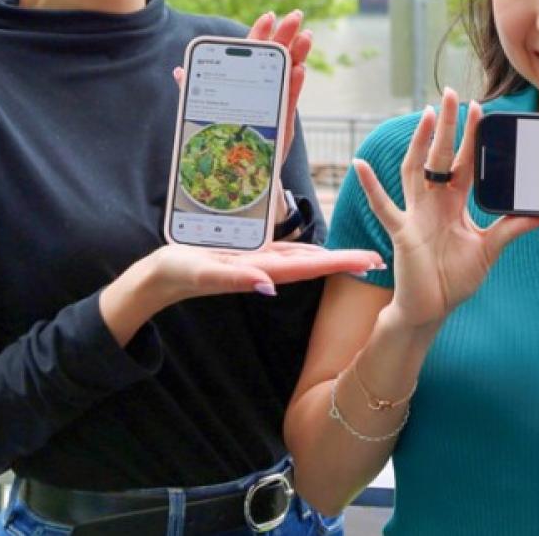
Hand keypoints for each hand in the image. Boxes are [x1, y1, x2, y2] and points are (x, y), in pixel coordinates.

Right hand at [145, 241, 384, 302]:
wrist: (157, 278)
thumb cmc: (176, 273)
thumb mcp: (202, 273)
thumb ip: (234, 279)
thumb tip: (269, 286)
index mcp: (261, 271)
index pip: (311, 267)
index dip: (341, 263)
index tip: (371, 262)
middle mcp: (266, 269)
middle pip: (315, 264)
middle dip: (347, 261)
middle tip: (381, 259)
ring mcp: (258, 264)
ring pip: (304, 260)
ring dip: (333, 258)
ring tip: (362, 256)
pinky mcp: (248, 258)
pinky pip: (285, 255)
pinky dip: (307, 252)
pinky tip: (321, 252)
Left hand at [173, 10, 312, 153]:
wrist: (239, 169)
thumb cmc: (224, 137)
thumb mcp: (206, 111)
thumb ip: (195, 91)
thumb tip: (179, 72)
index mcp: (246, 81)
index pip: (254, 52)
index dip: (261, 33)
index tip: (269, 16)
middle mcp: (263, 88)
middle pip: (277, 57)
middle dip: (286, 35)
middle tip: (296, 15)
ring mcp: (275, 102)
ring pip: (289, 74)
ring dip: (297, 54)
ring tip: (305, 36)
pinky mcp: (283, 121)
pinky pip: (289, 99)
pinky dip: (294, 84)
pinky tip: (299, 70)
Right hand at [352, 89, 538, 330]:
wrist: (432, 309)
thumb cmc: (455, 279)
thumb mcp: (489, 250)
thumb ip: (511, 230)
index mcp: (453, 204)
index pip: (463, 163)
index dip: (470, 137)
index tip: (479, 109)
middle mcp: (433, 203)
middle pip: (439, 157)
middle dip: (446, 126)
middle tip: (451, 94)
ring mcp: (415, 214)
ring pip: (415, 170)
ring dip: (420, 142)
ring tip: (425, 114)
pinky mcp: (402, 232)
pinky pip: (384, 206)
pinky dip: (371, 186)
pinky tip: (360, 165)